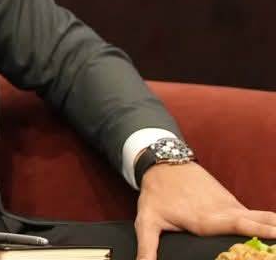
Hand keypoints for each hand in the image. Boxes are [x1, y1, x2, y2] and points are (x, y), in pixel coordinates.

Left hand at [135, 162, 275, 259]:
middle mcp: (224, 211)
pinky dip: (269, 223)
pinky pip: (255, 215)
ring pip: (261, 217)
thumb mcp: (147, 220)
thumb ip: (147, 246)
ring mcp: (230, 205)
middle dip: (274, 230)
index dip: (262, 231)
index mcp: (207, 219)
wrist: (163, 162)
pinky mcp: (231, 202)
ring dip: (274, 227)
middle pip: (259, 222)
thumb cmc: (156, 193)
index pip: (240, 226)